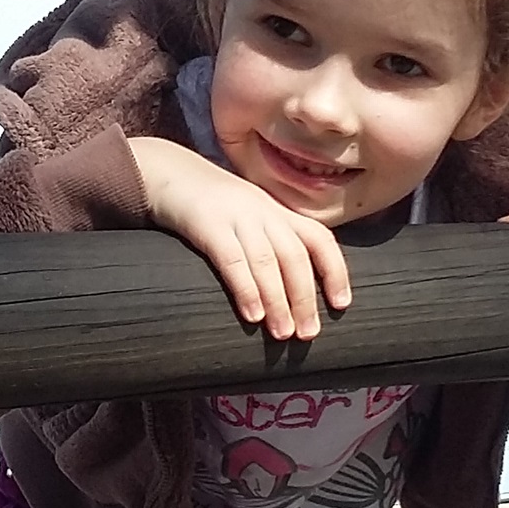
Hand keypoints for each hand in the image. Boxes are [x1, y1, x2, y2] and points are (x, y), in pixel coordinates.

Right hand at [129, 138, 350, 339]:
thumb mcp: (249, 217)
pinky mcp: (207, 224)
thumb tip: (291, 295)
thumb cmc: (211, 207)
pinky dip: (246, 289)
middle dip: (305, 298)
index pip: (319, 239)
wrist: (166, 173)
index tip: (341, 305)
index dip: (335, 271)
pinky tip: (253, 315)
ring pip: (267, 261)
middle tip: (308, 334)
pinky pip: (232, 259)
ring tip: (284, 334)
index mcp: (278, 212)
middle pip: (295, 256)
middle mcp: (263, 212)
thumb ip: (270, 244)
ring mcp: (236, 216)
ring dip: (279, 301)